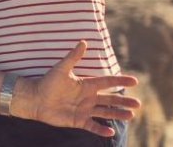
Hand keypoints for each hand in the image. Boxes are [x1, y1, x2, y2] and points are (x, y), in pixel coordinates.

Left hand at [20, 41, 142, 135]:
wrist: (34, 99)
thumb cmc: (47, 83)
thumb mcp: (61, 69)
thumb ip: (73, 57)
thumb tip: (83, 41)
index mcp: (86, 85)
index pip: (107, 82)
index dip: (120, 81)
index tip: (134, 81)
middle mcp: (88, 98)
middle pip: (110, 100)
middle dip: (124, 101)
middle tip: (138, 103)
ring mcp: (84, 110)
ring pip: (105, 112)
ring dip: (118, 114)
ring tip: (131, 115)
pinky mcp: (78, 121)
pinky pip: (92, 126)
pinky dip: (101, 129)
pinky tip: (110, 131)